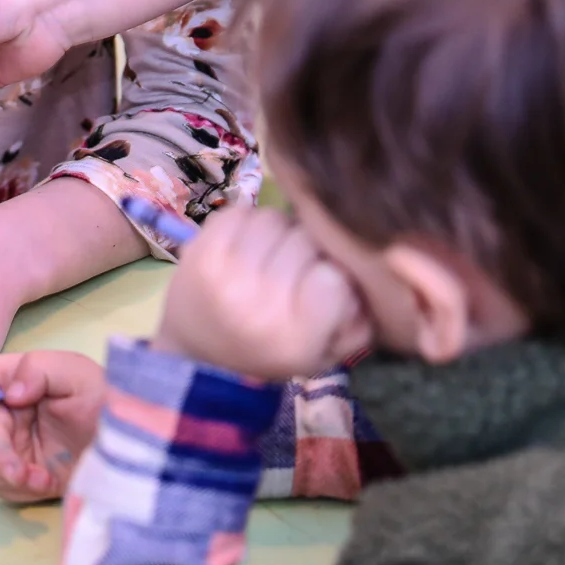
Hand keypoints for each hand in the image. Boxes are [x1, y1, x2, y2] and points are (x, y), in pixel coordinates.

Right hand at [0, 350, 104, 502]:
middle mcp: (8, 411)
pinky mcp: (23, 476)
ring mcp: (13, 445)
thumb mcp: (79, 373)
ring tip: (41, 479)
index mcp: (15, 379)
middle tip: (17, 470)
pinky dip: (20, 489)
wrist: (136, 450)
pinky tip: (46, 483)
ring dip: (7, 473)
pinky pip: (2, 485)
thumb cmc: (106, 401)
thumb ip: (40, 369)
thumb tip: (9, 394)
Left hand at [152, 204, 372, 381]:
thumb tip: (367, 270)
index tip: (321, 285)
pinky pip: (240, 212)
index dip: (333, 274)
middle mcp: (258, 306)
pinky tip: (245, 248)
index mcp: (295, 337)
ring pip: (274, 219)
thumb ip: (359, 318)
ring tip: (270, 257)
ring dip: (278, 233)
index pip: (334, 277)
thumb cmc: (272, 351)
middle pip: (306, 240)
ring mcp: (223, 275)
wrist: (200, 352)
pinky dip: (248, 223)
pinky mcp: (198, 251)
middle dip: (308, 250)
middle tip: (295, 270)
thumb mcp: (326, 352)